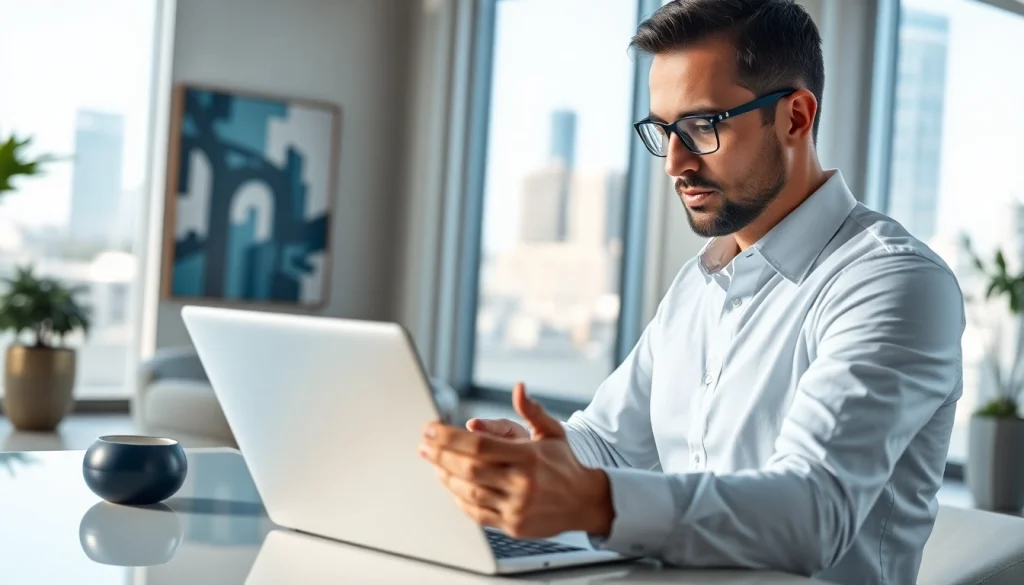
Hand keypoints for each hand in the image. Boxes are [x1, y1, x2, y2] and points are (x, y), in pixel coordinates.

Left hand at [419, 383, 613, 538]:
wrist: (585, 502)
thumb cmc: (565, 465)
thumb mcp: (553, 432)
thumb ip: (532, 411)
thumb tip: (518, 388)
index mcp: (529, 457)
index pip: (479, 445)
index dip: (449, 437)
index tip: (431, 429)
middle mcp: (522, 482)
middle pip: (468, 468)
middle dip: (440, 455)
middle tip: (424, 445)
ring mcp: (516, 506)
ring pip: (469, 492)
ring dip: (446, 477)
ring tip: (434, 464)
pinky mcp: (513, 525)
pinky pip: (477, 513)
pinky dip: (459, 499)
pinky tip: (451, 486)